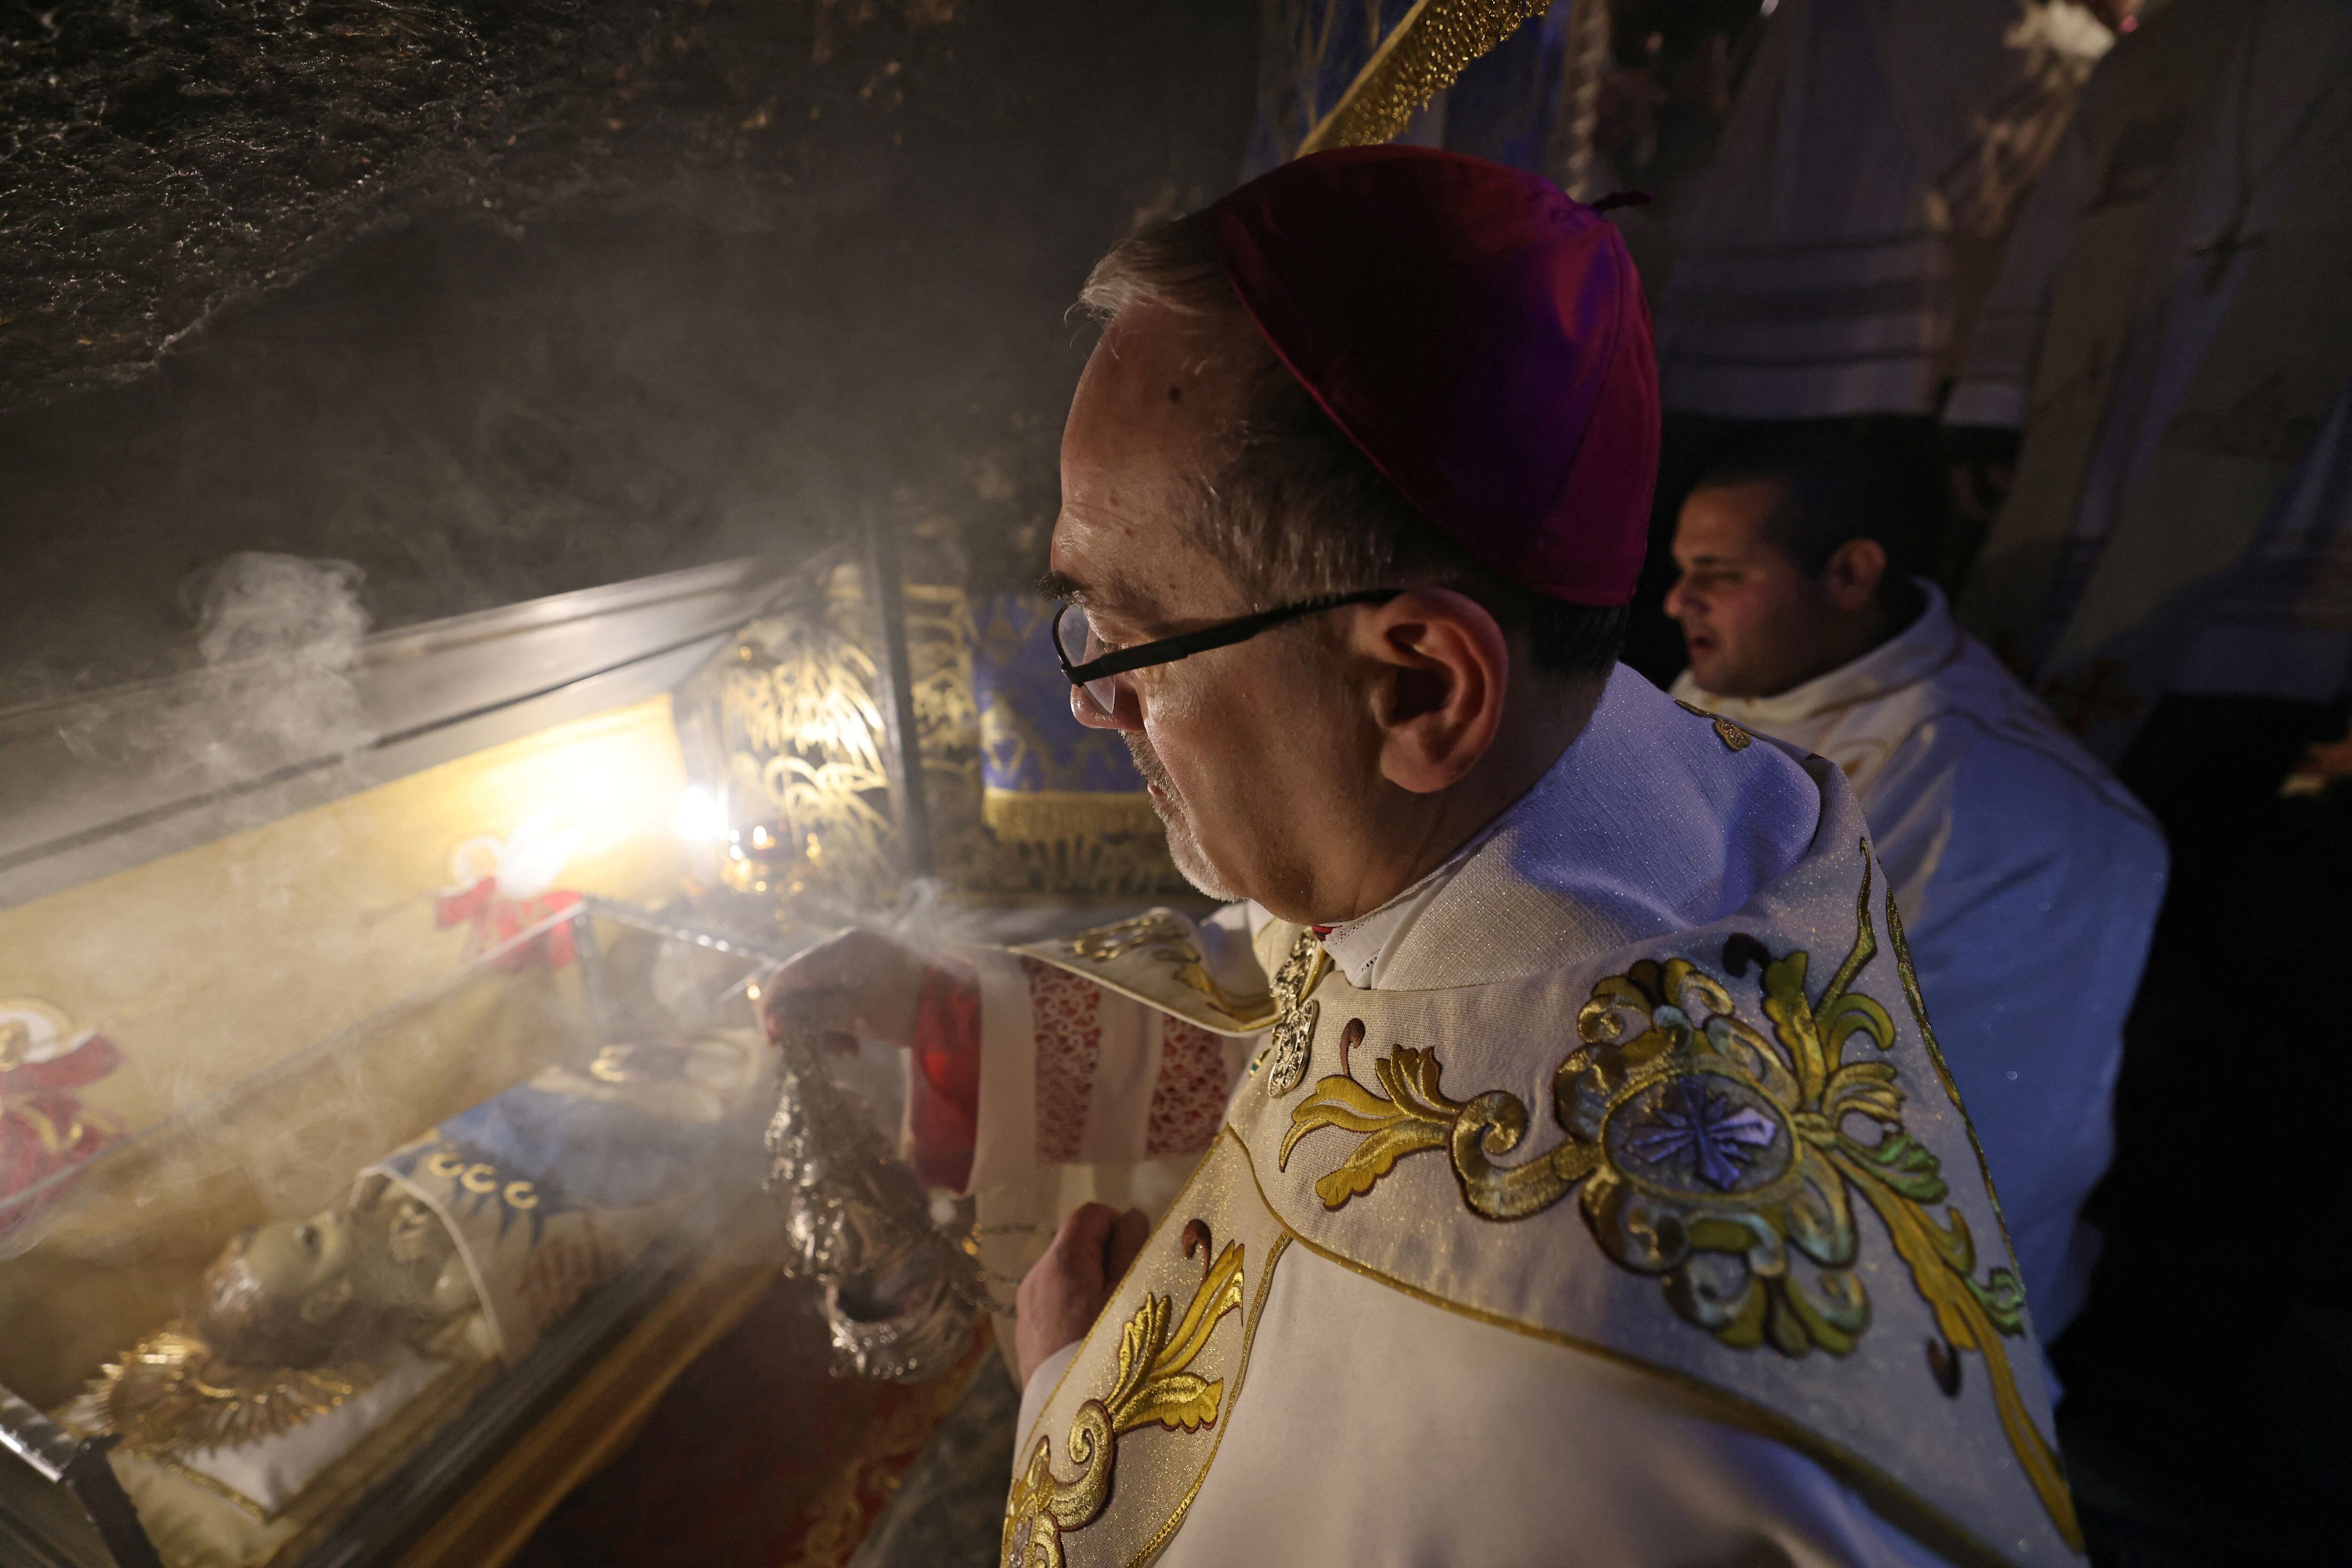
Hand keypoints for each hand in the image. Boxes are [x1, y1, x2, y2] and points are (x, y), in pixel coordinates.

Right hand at [758, 928, 927, 1052]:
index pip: (790, 974)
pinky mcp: (870, 975)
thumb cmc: (907, 1006)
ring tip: (843, 1051)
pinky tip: (853, 1046)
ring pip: (823, 995)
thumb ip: (812, 1015)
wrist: (958, 1006)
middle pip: (805, 985)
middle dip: (805, 1021)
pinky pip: (842, 997)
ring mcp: (859, 959)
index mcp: (841, 949)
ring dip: (825, 1025)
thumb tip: (773, 1022)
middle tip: (812, 1051)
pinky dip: (842, 1021)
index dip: (775, 1008)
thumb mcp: (856, 1015)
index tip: (773, 1041)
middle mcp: (846, 947)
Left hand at [1015, 1202, 1149, 1385]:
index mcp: (1060, 1262)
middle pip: (1077, 1246)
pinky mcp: (1027, 1339)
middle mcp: (1035, 1280)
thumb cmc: (1113, 1353)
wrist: (1077, 1424)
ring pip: (1068, 1278)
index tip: (1137, 1264)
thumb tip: (1130, 1216)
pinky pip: (1055, 1307)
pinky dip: (1076, 1313)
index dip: (1120, 1229)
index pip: (1091, 1215)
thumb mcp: (1134, 1294)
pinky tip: (1091, 1345)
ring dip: (1093, 1289)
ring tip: (1111, 1327)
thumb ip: (1133, 1247)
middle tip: (1128, 1299)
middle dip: (1107, 1262)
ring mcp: (1027, 1311)